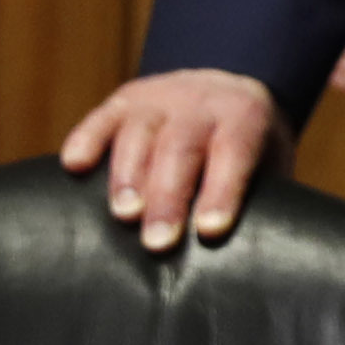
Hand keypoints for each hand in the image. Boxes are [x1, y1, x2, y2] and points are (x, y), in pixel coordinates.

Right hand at [57, 68, 283, 252]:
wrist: (226, 87)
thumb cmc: (250, 148)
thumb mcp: (269, 162)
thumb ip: (261, 198)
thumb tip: (252, 257)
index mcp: (243, 118)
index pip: (234, 154)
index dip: (222, 192)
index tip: (210, 231)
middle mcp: (199, 103)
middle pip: (180, 149)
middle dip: (168, 197)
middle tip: (158, 243)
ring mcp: (159, 98)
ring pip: (139, 133)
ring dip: (127, 176)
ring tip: (122, 215)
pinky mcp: (124, 100)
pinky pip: (101, 118)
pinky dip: (86, 140)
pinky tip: (74, 166)